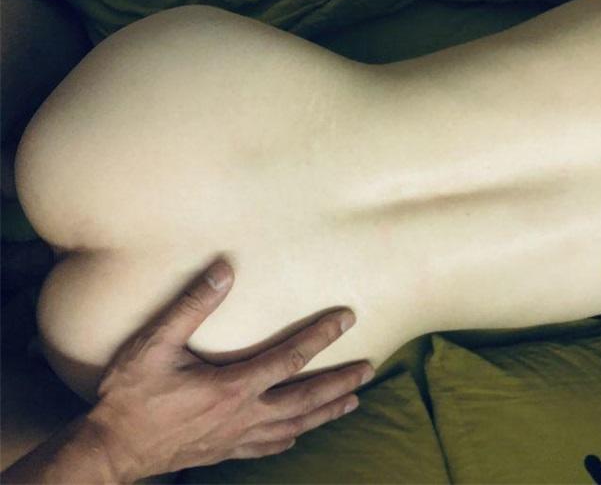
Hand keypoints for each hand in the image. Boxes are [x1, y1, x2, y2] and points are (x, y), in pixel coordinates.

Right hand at [86, 258, 373, 482]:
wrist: (111, 448)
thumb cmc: (131, 395)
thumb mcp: (155, 343)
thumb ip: (192, 305)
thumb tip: (223, 269)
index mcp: (234, 385)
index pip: (291, 357)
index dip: (322, 336)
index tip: (348, 318)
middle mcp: (245, 414)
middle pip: (307, 397)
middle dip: (341, 381)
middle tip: (370, 369)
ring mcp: (238, 436)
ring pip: (296, 425)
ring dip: (327, 411)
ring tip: (354, 401)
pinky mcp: (226, 450)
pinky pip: (270, 446)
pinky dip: (292, 437)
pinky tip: (299, 434)